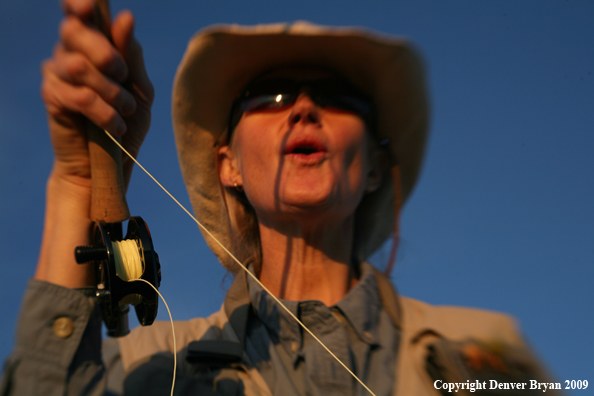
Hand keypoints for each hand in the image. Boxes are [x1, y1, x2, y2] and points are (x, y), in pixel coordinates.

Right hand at [41, 0, 152, 184]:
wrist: (113, 163)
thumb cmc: (127, 122)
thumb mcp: (140, 89)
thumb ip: (132, 56)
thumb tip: (125, 17)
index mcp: (93, 46)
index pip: (78, 13)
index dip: (79, 3)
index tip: (88, 5)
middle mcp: (70, 53)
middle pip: (75, 31)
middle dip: (106, 54)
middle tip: (122, 76)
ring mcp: (57, 74)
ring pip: (79, 65)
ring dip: (111, 91)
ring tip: (124, 110)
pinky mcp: (52, 98)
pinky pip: (79, 96)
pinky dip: (104, 113)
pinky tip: (115, 127)